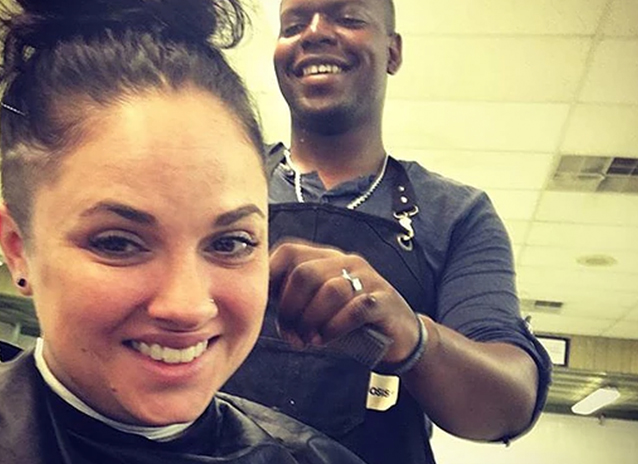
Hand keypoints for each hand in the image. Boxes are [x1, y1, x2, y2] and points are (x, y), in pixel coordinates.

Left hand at [269, 238, 420, 362]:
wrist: (399, 336)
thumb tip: (259, 302)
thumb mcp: (319, 306)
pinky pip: (354, 308)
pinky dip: (334, 327)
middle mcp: (346, 262)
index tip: (267, 308)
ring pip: (329, 290)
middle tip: (291, 334)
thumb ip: (294, 298)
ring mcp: (367, 278)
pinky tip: (326, 339)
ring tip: (309, 340)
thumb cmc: (351, 323)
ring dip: (312, 321)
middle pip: (305, 273)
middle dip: (290, 309)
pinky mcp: (383, 299)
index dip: (272, 279)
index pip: (289, 252)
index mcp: (326, 258)